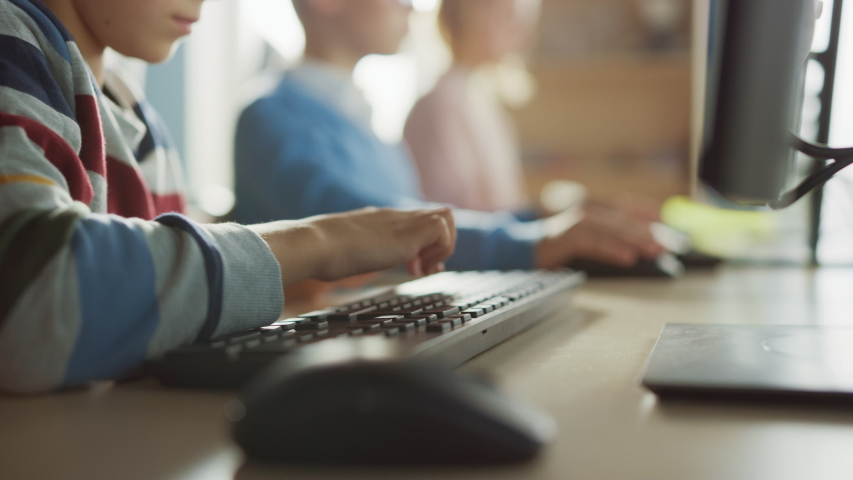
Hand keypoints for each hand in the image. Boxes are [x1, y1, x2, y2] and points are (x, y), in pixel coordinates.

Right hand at [249, 207, 455, 285]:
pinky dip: (436, 252)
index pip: (420, 221)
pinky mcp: (406, 234)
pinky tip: (412, 268)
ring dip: (440, 249)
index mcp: (382, 220)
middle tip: (418, 268)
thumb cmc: (321, 252)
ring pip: (446, 218)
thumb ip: (354, 250)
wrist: (314, 244)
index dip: (425, 244)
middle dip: (439, 246)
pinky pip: (442, 230)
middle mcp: (395, 217)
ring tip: (415, 269)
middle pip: (440, 214)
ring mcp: (402, 223)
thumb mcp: (345, 250)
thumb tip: (338, 261)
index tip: (412, 267)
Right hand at [534, 207, 665, 268]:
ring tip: (654, 251)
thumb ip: (611, 239)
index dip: (650, 213)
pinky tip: (627, 258)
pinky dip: (611, 249)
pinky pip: (592, 242)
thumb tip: (643, 248)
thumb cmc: (558, 246)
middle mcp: (586, 210)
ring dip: (634, 239)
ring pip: (611, 228)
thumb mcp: (588, 239)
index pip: (627, 205)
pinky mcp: (564, 236)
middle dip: (649, 231)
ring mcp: (574, 222)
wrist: (522, 249)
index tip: (670, 225)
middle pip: (623, 218)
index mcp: (594, 208)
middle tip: (670, 245)